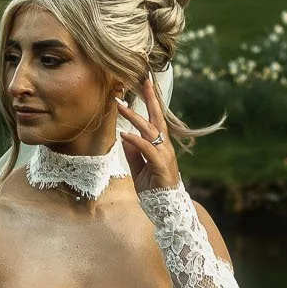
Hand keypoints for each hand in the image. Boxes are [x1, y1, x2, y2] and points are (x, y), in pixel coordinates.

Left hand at [118, 75, 181, 193]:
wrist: (165, 208)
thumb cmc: (153, 188)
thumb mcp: (139, 168)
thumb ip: (133, 152)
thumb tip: (125, 136)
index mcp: (160, 144)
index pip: (154, 118)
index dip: (149, 101)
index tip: (143, 83)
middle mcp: (165, 146)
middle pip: (157, 117)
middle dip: (150, 97)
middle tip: (143, 79)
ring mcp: (164, 154)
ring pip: (150, 130)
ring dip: (134, 117)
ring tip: (120, 105)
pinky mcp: (161, 165)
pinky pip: (147, 149)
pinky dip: (135, 141)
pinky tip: (125, 134)